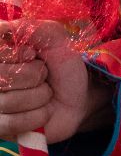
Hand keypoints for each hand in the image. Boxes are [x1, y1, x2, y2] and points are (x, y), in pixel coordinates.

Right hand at [0, 22, 100, 145]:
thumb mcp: (53, 37)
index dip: (15, 54)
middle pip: (0, 77)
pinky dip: (36, 117)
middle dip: (34, 75)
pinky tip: (44, 112)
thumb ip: (30, 28)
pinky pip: (11, 124)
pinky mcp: (1, 128)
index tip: (31, 54)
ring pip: (7, 102)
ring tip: (47, 93)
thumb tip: (3, 28)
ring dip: (39, 96)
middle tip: (44, 75)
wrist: (78, 96)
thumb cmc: (61, 65)